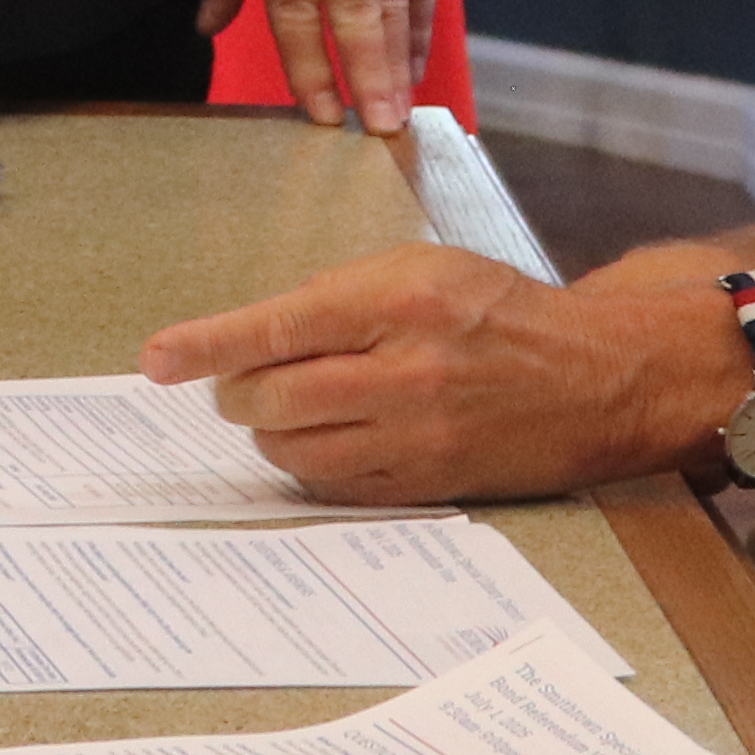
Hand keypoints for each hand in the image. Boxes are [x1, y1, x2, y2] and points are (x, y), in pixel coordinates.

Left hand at [137, 246, 744, 504]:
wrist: (596, 377)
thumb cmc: (498, 311)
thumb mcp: (420, 267)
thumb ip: (337, 295)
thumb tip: (253, 337)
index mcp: (399, 301)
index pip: (278, 327)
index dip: (207, 346)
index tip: (157, 360)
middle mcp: (406, 373)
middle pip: (273, 400)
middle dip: (236, 393)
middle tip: (238, 383)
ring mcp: (418, 437)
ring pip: (295, 450)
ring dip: (270, 432)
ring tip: (292, 406)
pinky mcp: (428, 485)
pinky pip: (334, 487)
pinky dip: (311, 464)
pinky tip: (329, 438)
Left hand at [200, 0, 441, 134]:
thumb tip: (210, 23)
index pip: (295, 9)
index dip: (309, 66)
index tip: (320, 110)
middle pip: (356, 13)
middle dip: (368, 76)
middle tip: (381, 124)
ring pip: (397, 1)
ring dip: (400, 60)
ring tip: (401, 107)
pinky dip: (423, 23)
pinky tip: (416, 59)